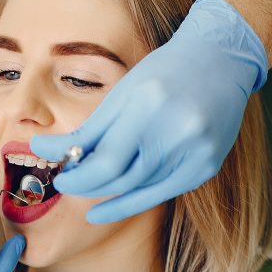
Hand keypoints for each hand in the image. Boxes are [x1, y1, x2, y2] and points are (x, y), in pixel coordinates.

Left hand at [31, 0, 267, 223]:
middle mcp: (176, 133)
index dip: (77, 177)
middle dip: (87, 186)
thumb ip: (91, 129)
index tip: (59, 176)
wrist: (222, 61)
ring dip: (105, 195)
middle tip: (67, 183)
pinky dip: (130, 203)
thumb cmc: (165, 72)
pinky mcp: (206, 167)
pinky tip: (105, 210)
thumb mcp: (123, 92)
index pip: (106, 161)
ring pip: (139, 190)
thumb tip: (49, 152)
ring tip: (85, 192)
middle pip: (121, 180)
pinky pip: (160, 194)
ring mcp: (196, 154)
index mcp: (149, 105)